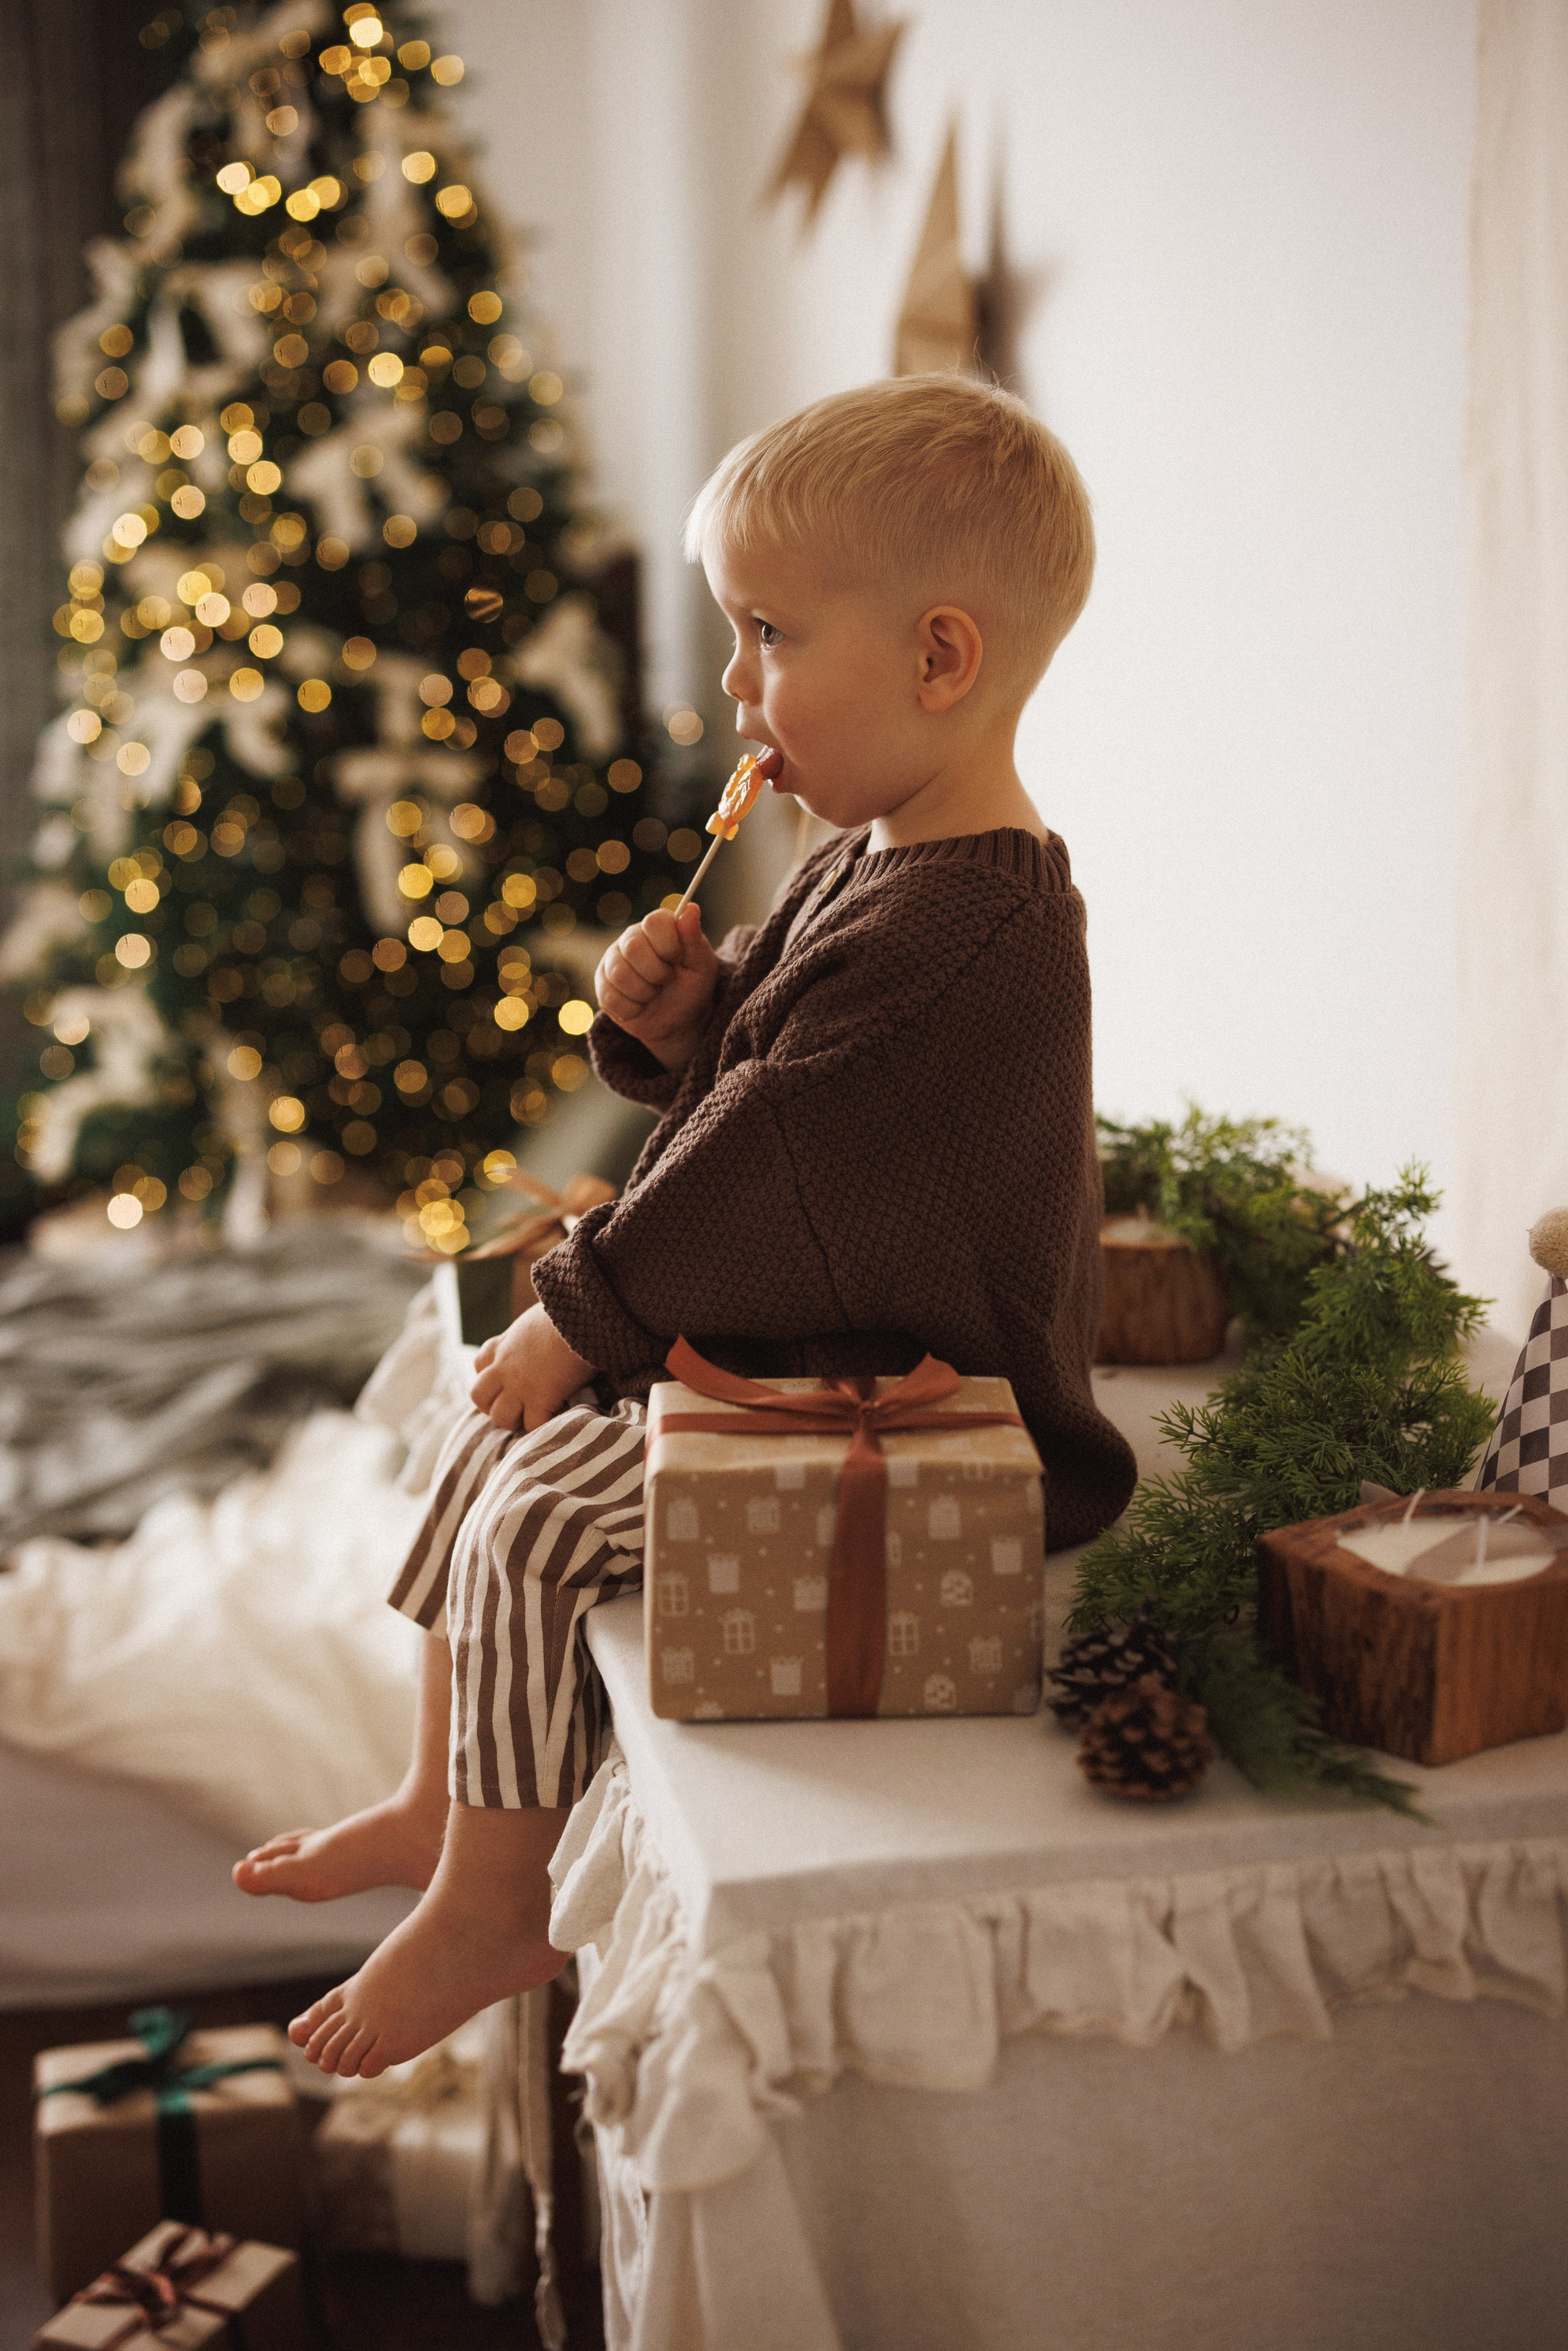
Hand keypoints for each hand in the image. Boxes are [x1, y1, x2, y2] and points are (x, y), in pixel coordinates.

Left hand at [470, 1303, 594, 1431]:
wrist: (580, 1317)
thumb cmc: (565, 1310)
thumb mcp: (536, 1318)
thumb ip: (529, 1332)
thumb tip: (540, 1334)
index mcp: (504, 1344)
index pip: (480, 1364)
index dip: (489, 1375)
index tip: (507, 1379)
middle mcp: (505, 1366)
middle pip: (478, 1395)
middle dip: (492, 1405)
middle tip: (514, 1406)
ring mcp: (520, 1384)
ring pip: (499, 1416)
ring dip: (515, 1420)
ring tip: (535, 1414)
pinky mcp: (541, 1397)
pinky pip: (533, 1424)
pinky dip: (545, 1423)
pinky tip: (559, 1413)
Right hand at [594, 903, 718, 1074]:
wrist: (677, 1021)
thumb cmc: (691, 987)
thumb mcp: (701, 965)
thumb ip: (694, 938)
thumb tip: (691, 908)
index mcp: (657, 928)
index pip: (654, 922)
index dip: (668, 944)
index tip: (678, 959)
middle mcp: (631, 939)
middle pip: (633, 948)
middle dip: (657, 973)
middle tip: (667, 980)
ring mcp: (613, 961)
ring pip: (620, 974)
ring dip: (645, 992)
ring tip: (654, 994)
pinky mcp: (603, 986)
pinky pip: (611, 997)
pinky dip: (633, 1008)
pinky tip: (641, 1006)